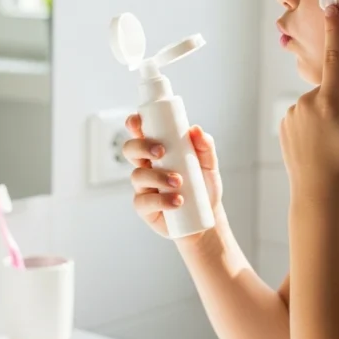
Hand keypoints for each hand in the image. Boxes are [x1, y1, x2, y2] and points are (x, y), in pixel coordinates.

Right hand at [123, 114, 222, 240]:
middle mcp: (146, 165)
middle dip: (142, 147)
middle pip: (130, 149)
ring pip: (137, 175)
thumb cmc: (202, 186)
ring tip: (179, 182)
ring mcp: (143, 187)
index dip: (134, 124)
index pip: (139, 132)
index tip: (139, 122)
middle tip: (161, 152)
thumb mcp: (208, 164)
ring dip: (157, 176)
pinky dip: (161, 200)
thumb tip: (195, 130)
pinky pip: (144, 201)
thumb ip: (205, 146)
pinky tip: (177, 201)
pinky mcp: (144, 207)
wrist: (205, 217)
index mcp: (157, 149)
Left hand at [279, 4, 338, 201]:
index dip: (334, 32)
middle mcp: (306, 102)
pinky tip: (318, 147)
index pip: (333, 60)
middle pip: (332, 91)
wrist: (315, 194)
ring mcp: (292, 113)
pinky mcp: (285, 123)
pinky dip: (315, 126)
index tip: (330, 7)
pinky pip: (306, 115)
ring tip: (332, 144)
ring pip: (319, 105)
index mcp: (328, 102)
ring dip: (329, 117)